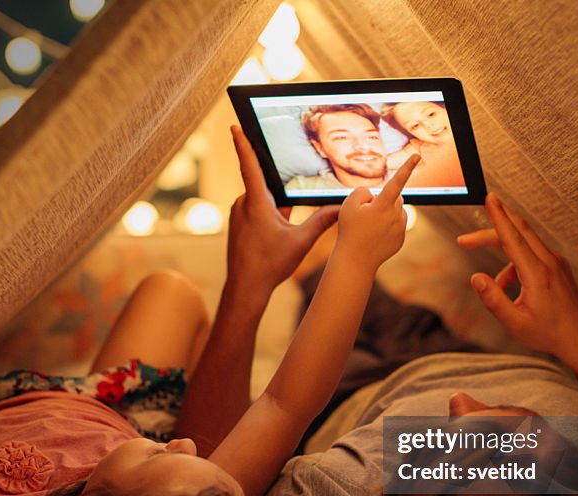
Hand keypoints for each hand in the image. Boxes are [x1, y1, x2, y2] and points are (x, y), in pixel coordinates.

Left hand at [228, 126, 340, 298]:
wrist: (245, 288)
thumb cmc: (270, 265)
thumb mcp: (301, 242)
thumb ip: (322, 221)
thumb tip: (341, 206)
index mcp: (257, 203)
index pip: (249, 165)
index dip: (243, 143)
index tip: (235, 126)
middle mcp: (243, 205)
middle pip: (264, 186)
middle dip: (280, 194)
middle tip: (287, 211)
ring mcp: (238, 215)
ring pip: (262, 201)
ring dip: (276, 209)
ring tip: (282, 233)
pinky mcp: (238, 225)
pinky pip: (256, 212)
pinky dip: (269, 218)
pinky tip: (276, 236)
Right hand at [335, 154, 419, 268]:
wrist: (355, 261)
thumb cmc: (350, 231)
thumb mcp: (349, 204)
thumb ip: (363, 191)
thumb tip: (376, 195)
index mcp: (384, 205)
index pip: (397, 182)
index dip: (407, 167)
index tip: (417, 156)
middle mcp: (396, 216)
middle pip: (393, 198)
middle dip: (382, 200)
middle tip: (364, 215)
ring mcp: (400, 229)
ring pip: (395, 211)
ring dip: (384, 213)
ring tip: (368, 227)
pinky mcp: (400, 239)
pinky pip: (395, 225)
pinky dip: (386, 227)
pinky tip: (374, 236)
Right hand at [456, 193, 577, 362]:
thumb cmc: (547, 333)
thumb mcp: (514, 322)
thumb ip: (493, 299)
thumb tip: (476, 278)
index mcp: (537, 274)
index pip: (513, 239)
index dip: (499, 217)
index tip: (490, 198)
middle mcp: (549, 263)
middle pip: (518, 231)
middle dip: (491, 231)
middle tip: (466, 240)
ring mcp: (556, 262)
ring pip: (524, 243)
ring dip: (503, 259)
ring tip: (496, 288)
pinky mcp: (558, 266)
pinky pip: (531, 255)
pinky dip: (515, 266)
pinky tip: (512, 289)